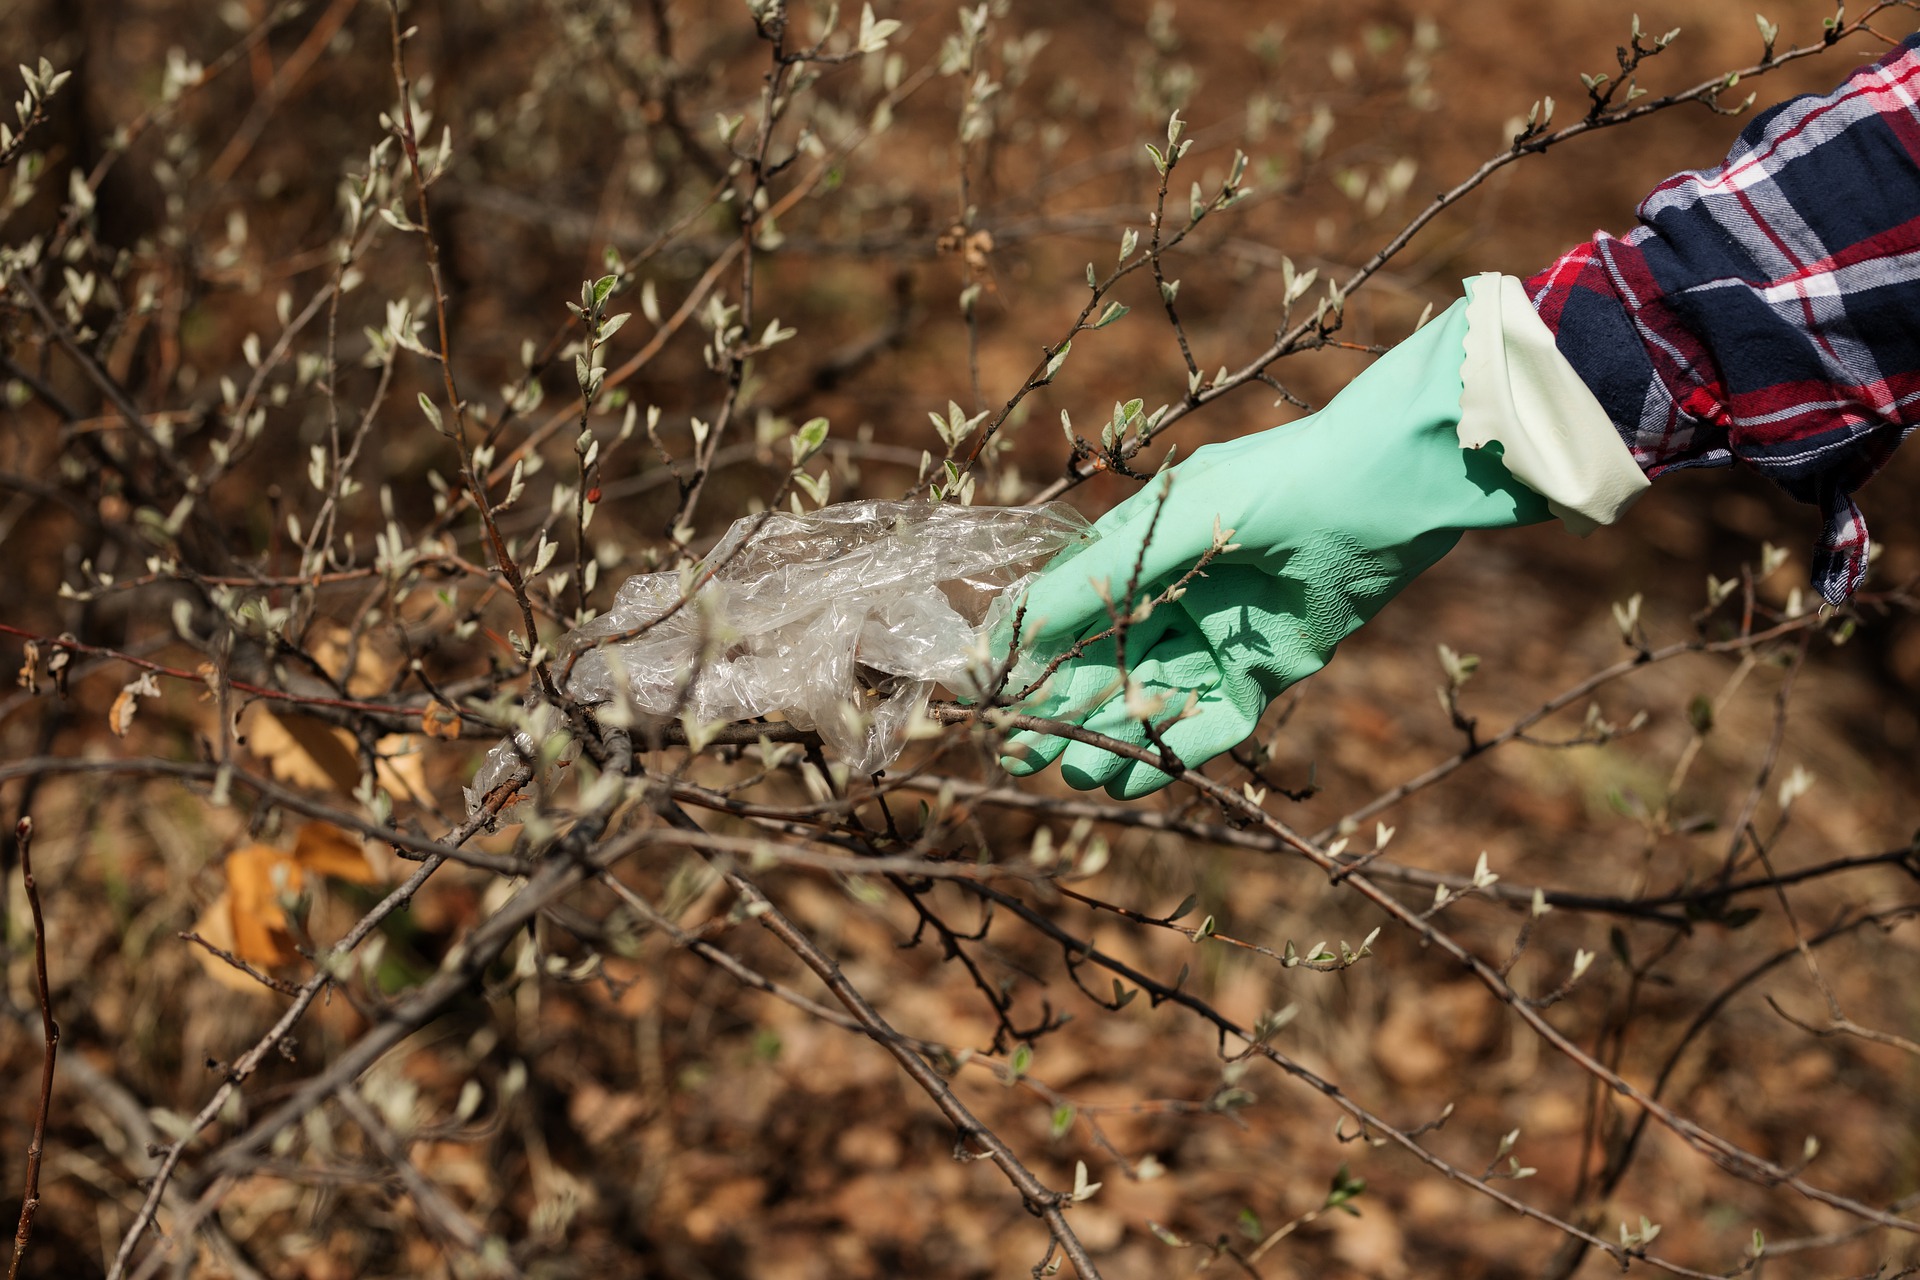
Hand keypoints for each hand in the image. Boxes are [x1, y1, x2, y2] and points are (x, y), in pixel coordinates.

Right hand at [998, 297, 1552, 798]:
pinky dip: (1171, 751)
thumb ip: (1091, 583)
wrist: (1378, 490)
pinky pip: (1208, 722)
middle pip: (1102, 668)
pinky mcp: (1263, 671)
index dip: (1028, 660)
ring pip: (1149, 702)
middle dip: (1061, 713)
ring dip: (1108, 739)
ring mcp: (1217, 637)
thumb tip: (1009, 634)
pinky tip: (1131, 777)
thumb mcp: (1166, 529)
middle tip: (1022, 756)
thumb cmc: (1268, 488)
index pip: (1067, 616)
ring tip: (1072, 773)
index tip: (989, 702)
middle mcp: (1172, 598)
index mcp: (1137, 554)